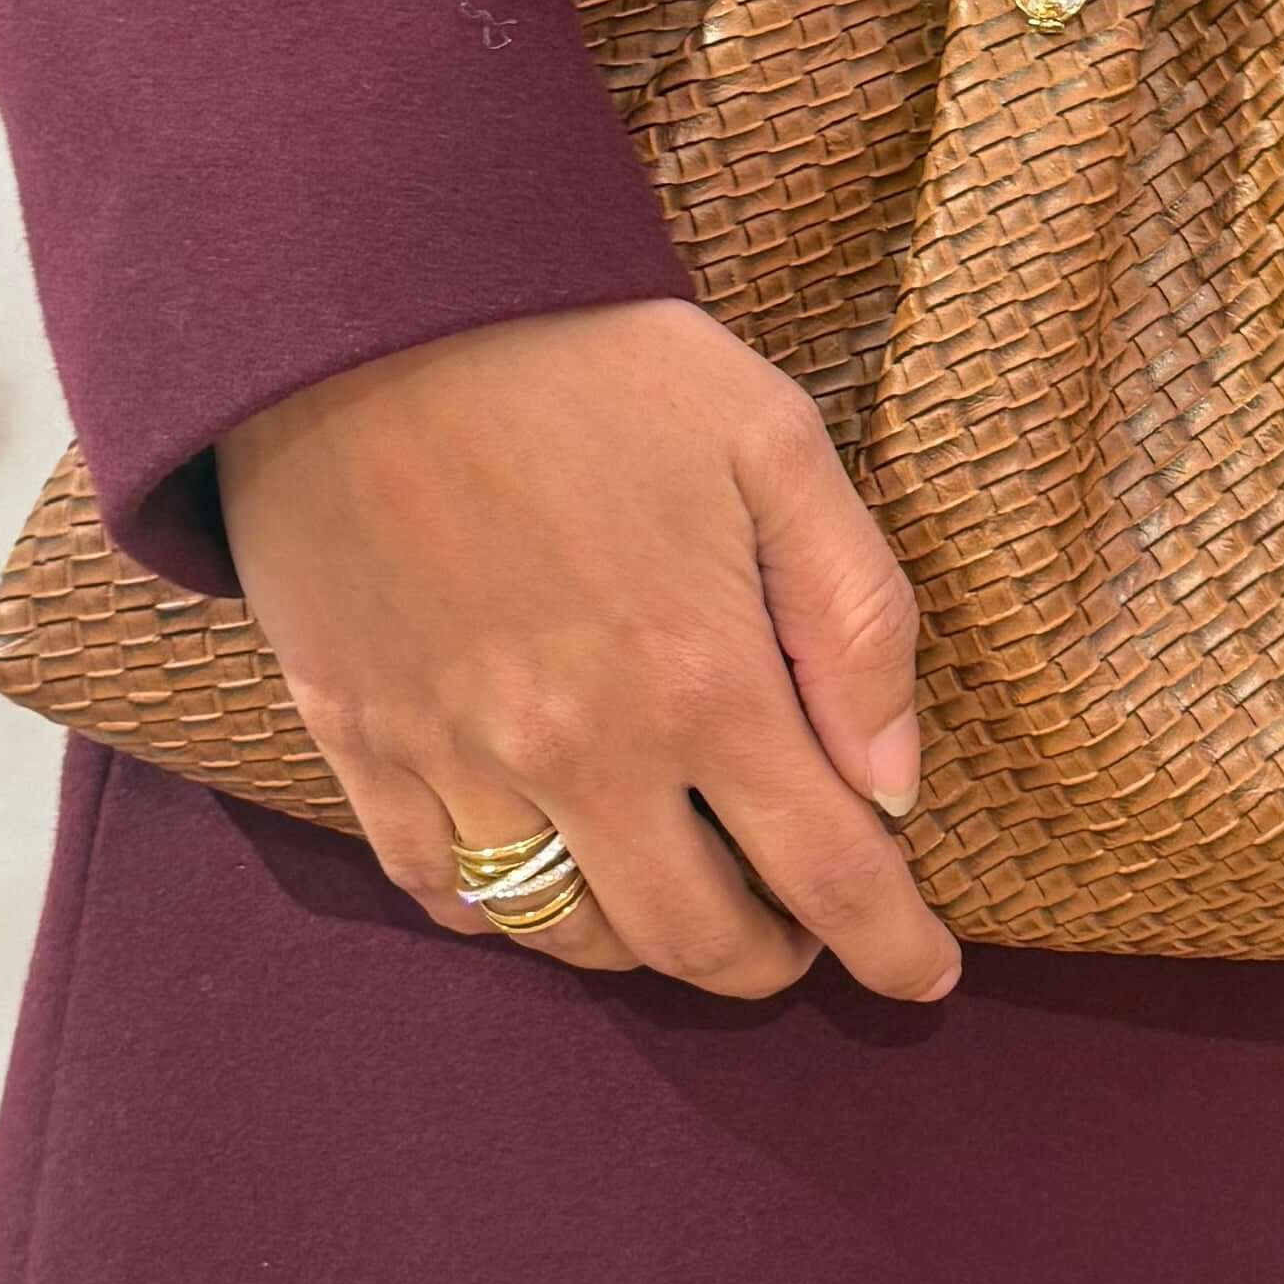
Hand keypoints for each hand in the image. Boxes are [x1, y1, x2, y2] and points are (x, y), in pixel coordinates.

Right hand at [213, 299, 960, 1004]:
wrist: (363, 307)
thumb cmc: (588, 358)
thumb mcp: (772, 440)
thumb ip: (855, 617)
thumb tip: (895, 784)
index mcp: (702, 681)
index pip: (828, 875)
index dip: (892, 947)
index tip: (923, 976)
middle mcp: (583, 751)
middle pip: (697, 939)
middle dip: (771, 961)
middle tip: (800, 928)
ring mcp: (459, 758)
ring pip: (569, 933)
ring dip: (646, 944)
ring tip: (681, 895)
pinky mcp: (359, 739)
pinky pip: (439, 888)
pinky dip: (505, 906)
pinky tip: (543, 867)